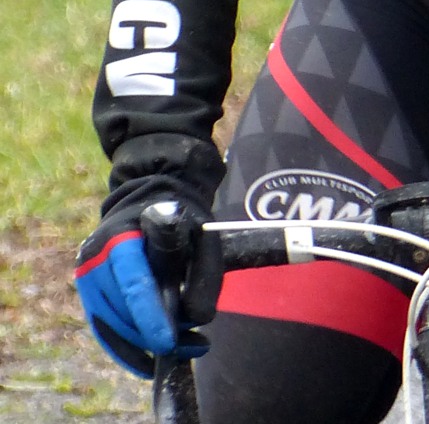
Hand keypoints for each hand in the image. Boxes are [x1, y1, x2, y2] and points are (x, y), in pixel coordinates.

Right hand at [75, 201, 220, 377]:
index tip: (167, 342)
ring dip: (146, 348)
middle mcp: (94, 257)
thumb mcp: (202, 235)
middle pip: (121, 310)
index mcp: (121, 233)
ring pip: (112, 327)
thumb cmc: (179, 221)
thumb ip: (203, 273)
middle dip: (154, 336)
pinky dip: (130, 351)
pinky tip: (154, 362)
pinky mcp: (89, 296)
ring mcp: (86, 278)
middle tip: (196, 346)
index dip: (149, 314)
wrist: (147, 203)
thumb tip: (196, 319)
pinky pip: (106, 331)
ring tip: (187, 351)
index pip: (133, 281)